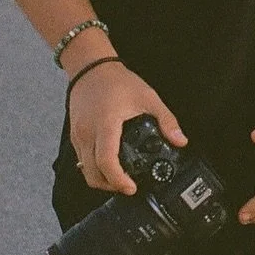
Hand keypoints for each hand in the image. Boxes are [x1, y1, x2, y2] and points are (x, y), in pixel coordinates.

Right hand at [69, 63, 186, 193]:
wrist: (90, 67)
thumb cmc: (116, 81)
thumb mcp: (148, 97)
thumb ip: (166, 120)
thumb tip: (180, 140)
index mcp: (105, 124)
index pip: (106, 160)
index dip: (118, 179)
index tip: (131, 187)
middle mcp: (87, 132)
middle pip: (92, 173)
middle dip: (110, 185)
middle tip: (128, 186)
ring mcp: (77, 135)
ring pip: (84, 170)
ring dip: (100, 179)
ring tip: (119, 178)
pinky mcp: (74, 135)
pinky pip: (80, 159)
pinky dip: (93, 168)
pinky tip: (108, 164)